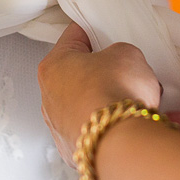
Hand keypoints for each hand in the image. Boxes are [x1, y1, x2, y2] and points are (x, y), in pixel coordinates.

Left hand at [38, 22, 161, 166]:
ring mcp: (58, 125)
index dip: (92, 31)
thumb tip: (121, 64)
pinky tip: (125, 122)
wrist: (119, 141)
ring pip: (84, 104)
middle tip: (122, 70)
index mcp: (54, 64)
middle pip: (76, 74)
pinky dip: (107, 125)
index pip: (73, 37)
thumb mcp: (127, 54)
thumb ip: (120, 53)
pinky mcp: (72, 149)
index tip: (101, 31)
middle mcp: (49, 96)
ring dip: (104, 100)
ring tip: (130, 100)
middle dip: (100, 71)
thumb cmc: (114, 93)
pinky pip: (92, 129)